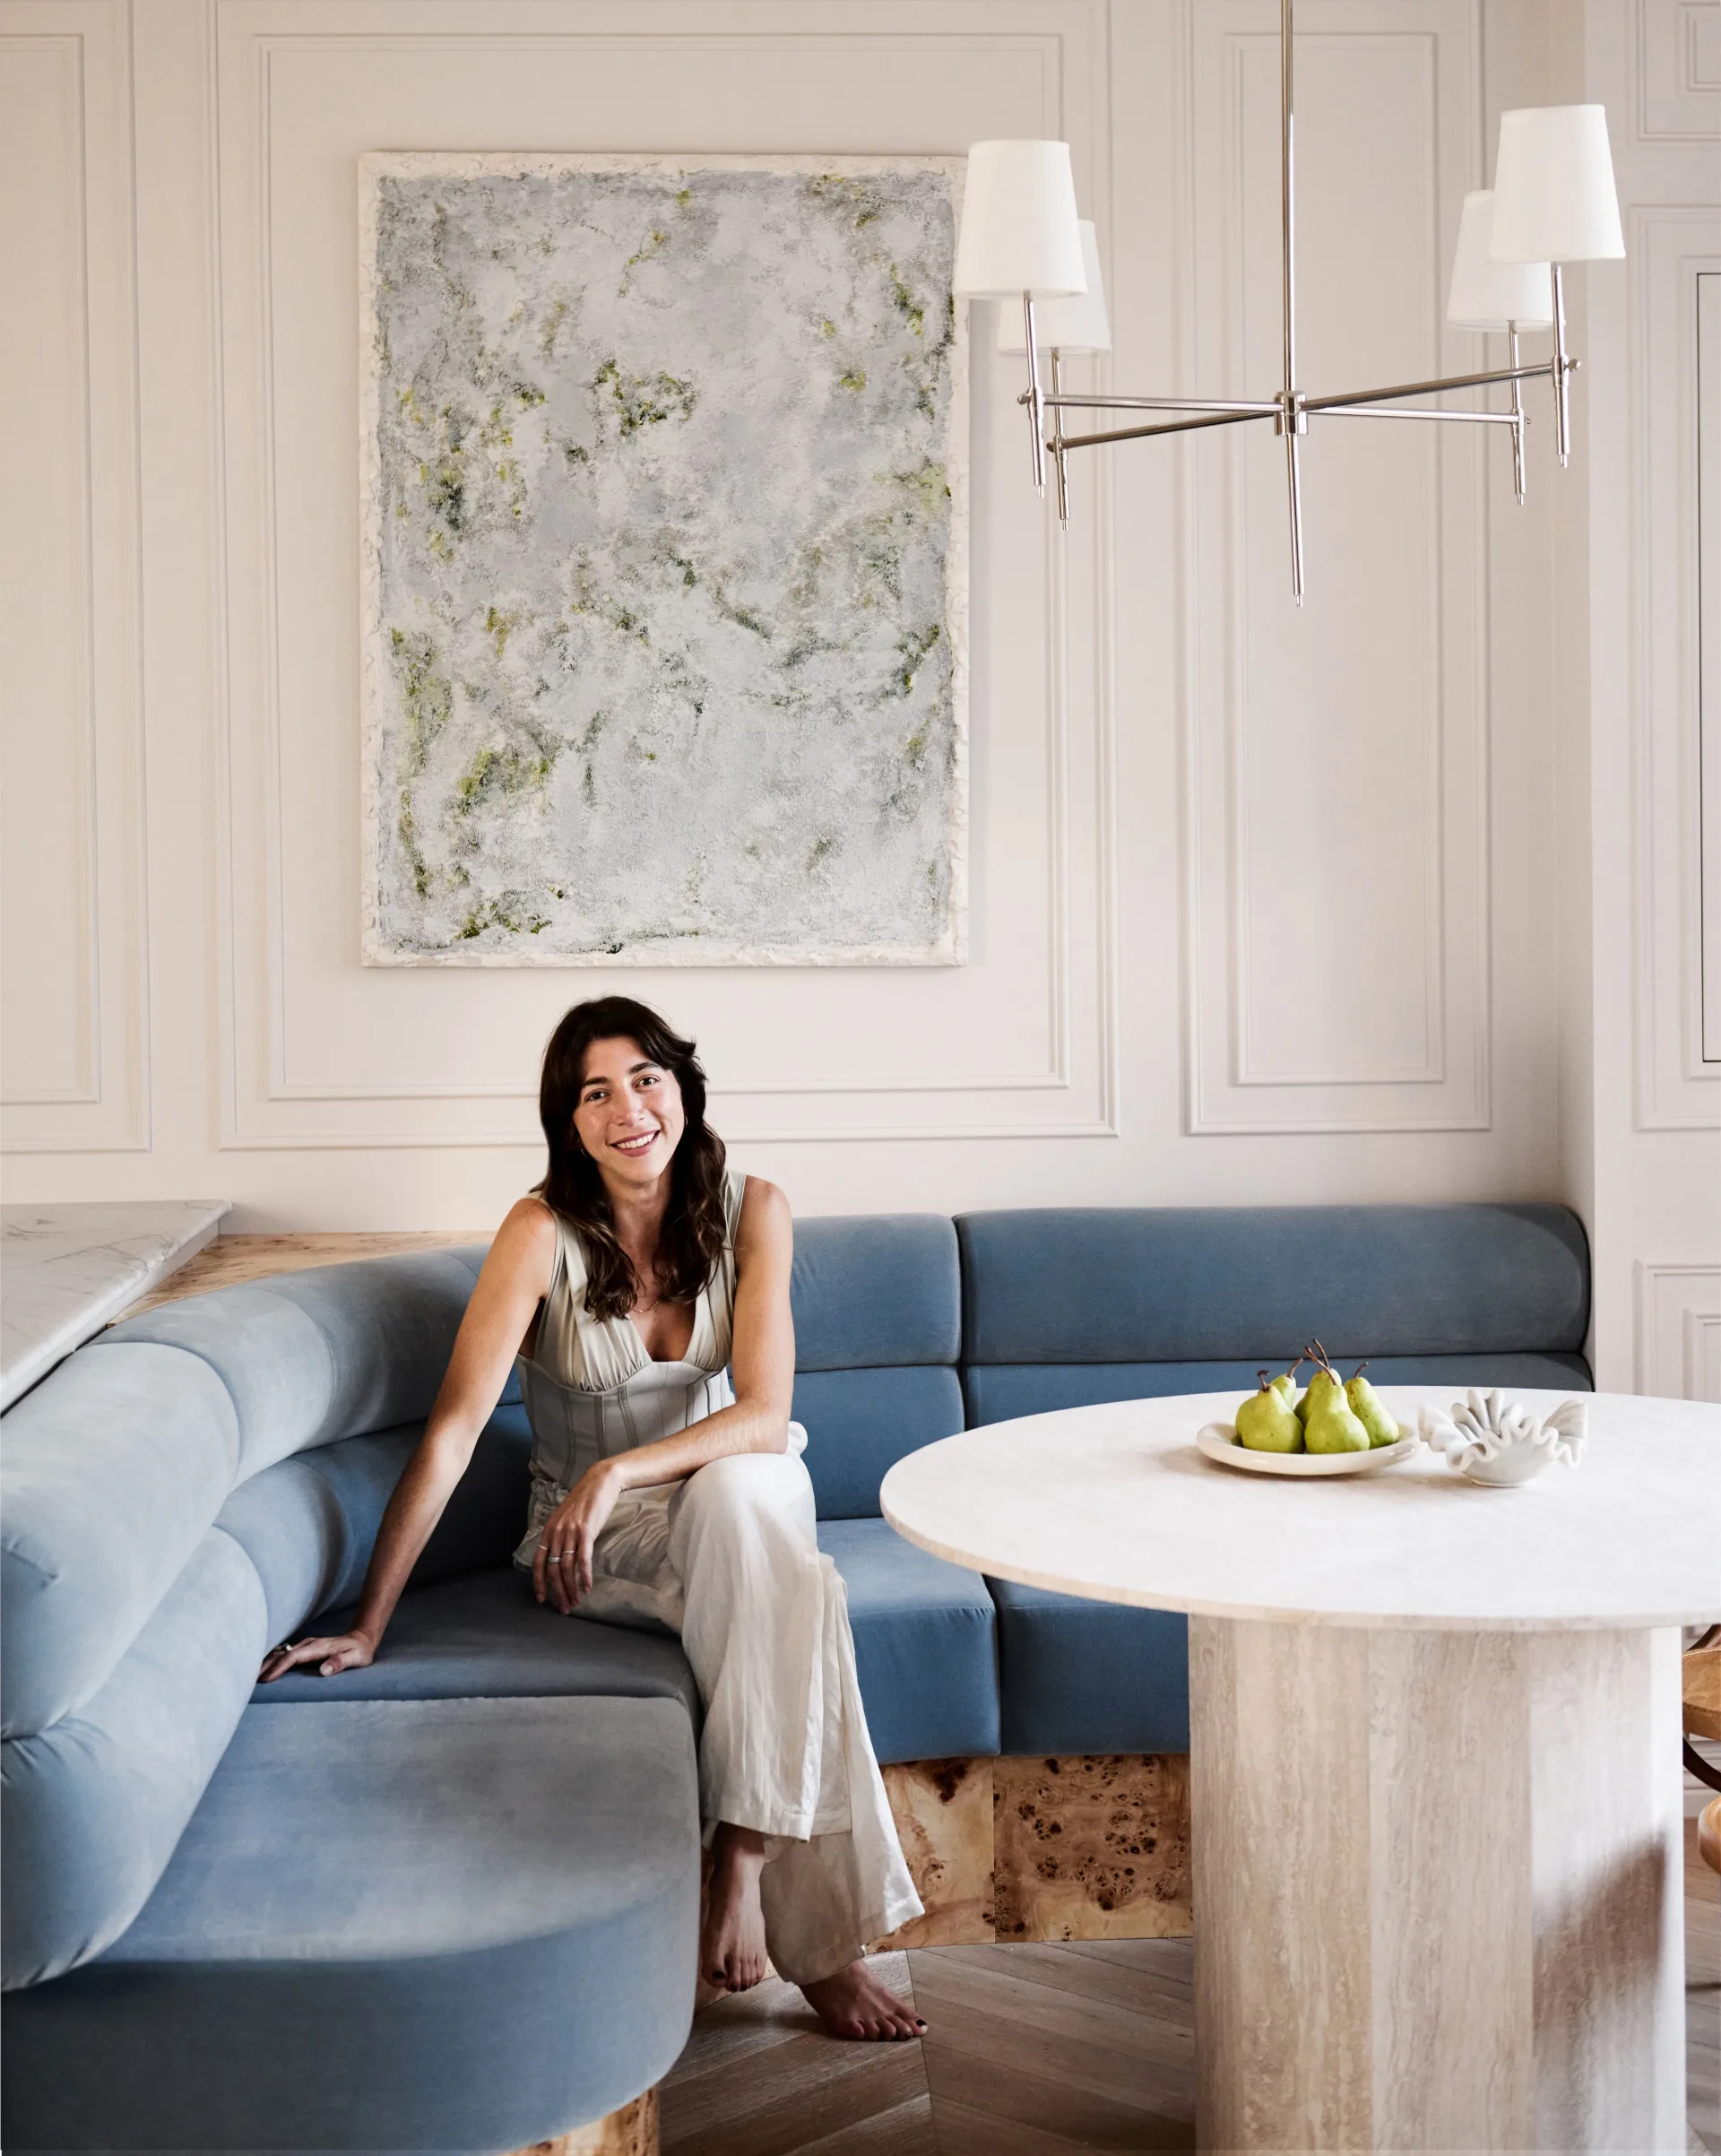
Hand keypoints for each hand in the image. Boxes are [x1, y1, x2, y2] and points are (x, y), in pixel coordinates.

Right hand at [258, 1631, 375, 1682]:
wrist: (362, 1639)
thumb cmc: (359, 1652)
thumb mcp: (355, 1658)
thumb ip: (340, 1663)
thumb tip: (324, 1670)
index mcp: (318, 1647)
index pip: (293, 1657)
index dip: (279, 1667)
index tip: (266, 1679)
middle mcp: (309, 1644)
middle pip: (282, 1653)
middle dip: (265, 1665)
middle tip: (248, 1680)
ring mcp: (306, 1646)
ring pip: (281, 1653)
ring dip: (266, 1662)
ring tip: (250, 1676)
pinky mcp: (305, 1649)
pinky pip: (285, 1654)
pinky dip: (272, 1660)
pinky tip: (262, 1668)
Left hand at [534, 1462, 623, 1613]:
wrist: (600, 1481)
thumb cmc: (585, 1500)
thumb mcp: (567, 1517)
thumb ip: (561, 1535)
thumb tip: (562, 1557)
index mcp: (549, 1530)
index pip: (538, 1562)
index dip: (539, 1582)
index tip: (542, 1599)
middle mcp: (557, 1532)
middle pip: (552, 1570)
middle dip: (557, 1592)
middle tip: (563, 1608)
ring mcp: (571, 1532)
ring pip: (566, 1568)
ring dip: (570, 1588)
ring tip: (575, 1602)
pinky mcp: (586, 1531)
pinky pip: (583, 1560)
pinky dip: (584, 1576)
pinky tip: (587, 1588)